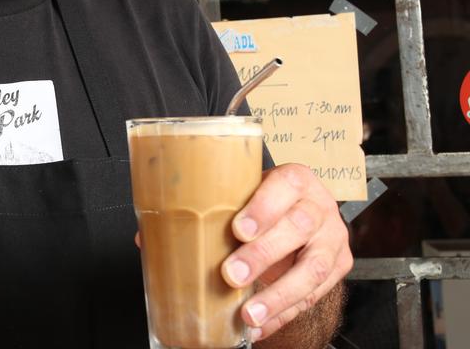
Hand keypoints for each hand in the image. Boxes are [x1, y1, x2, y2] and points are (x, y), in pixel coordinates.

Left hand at [222, 164, 352, 340]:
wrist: (301, 214)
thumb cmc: (265, 202)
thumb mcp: (246, 193)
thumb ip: (222, 208)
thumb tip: (167, 234)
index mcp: (296, 180)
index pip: (286, 186)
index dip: (263, 209)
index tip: (238, 230)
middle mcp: (320, 207)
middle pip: (298, 228)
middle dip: (263, 255)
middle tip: (232, 275)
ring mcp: (333, 239)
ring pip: (313, 268)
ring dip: (278, 295)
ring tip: (249, 314)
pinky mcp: (339, 267)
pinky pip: (313, 296)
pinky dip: (283, 315)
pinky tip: (261, 325)